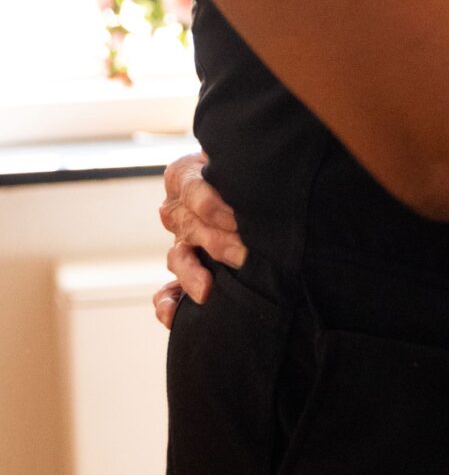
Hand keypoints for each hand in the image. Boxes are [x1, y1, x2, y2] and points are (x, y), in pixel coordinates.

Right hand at [153, 151, 248, 327]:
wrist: (247, 180)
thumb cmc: (244, 168)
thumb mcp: (237, 158)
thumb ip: (237, 166)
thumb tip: (256, 179)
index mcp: (184, 175)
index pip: (195, 192)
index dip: (214, 205)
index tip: (238, 217)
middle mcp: (177, 210)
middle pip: (192, 228)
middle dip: (218, 242)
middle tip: (243, 253)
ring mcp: (180, 241)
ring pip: (178, 259)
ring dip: (192, 274)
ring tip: (207, 289)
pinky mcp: (185, 269)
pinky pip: (167, 290)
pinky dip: (168, 303)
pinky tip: (171, 316)